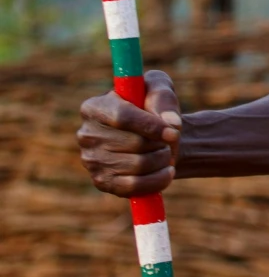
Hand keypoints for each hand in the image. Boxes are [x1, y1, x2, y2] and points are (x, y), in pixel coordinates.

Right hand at [77, 70, 181, 196]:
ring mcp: (91, 161)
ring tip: (166, 152)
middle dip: (160, 143)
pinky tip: (167, 172)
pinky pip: (133, 187)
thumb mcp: (159, 89)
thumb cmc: (153, 107)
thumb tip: (172, 123)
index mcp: (94, 107)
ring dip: (162, 160)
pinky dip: (157, 180)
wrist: (152, 137)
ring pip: (137, 165)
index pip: (122, 117)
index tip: (173, 132)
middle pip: (134, 143)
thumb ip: (163, 97)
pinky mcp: (102, 182)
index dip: (150, 125)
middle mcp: (87, 135)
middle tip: (169, 141)